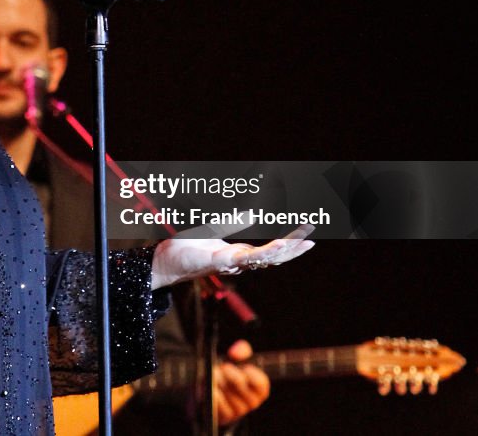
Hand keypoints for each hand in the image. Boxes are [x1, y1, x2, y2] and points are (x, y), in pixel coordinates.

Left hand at [151, 224, 314, 288]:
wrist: (165, 259)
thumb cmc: (187, 248)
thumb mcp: (212, 230)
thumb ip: (231, 223)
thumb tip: (251, 213)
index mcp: (238, 254)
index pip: (270, 251)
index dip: (289, 244)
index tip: (306, 233)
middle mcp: (237, 262)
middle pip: (272, 258)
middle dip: (293, 250)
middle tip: (312, 240)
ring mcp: (230, 263)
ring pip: (262, 259)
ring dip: (282, 252)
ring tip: (301, 243)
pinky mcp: (218, 262)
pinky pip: (244, 258)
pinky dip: (261, 254)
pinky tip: (275, 248)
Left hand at [215, 340, 268, 424]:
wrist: (213, 390)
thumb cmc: (230, 373)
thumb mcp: (238, 359)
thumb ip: (242, 350)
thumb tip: (235, 353)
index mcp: (259, 389)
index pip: (260, 383)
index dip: (250, 373)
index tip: (242, 366)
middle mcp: (252, 402)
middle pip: (241, 385)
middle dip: (230, 373)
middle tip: (223, 367)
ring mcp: (239, 411)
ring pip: (228, 394)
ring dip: (219, 381)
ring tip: (215, 374)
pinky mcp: (226, 416)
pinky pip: (220, 404)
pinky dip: (214, 394)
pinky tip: (212, 388)